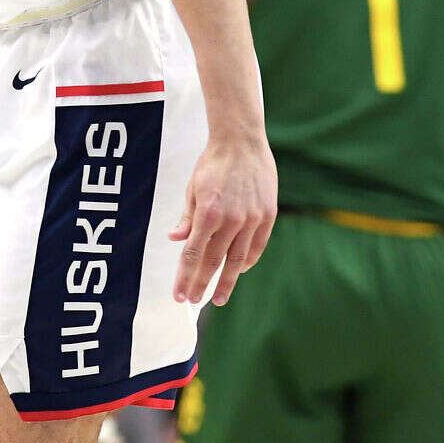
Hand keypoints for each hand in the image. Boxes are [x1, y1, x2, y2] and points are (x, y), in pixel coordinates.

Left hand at [169, 131, 275, 304]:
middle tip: (194, 301)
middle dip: (202, 284)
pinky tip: (238, 271)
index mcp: (207, 212)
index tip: (179, 295)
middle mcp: (231, 219)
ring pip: (237, 259)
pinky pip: (257, 246)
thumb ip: (187, 217)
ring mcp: (252, 218)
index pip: (194, 254)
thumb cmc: (212, 163)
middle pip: (214, 261)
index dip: (185, 277)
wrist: (241, 141)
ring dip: (227, 280)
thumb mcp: (193, 188)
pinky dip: (247, 261)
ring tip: (219, 297)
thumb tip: (175, 239)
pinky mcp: (268, 215)